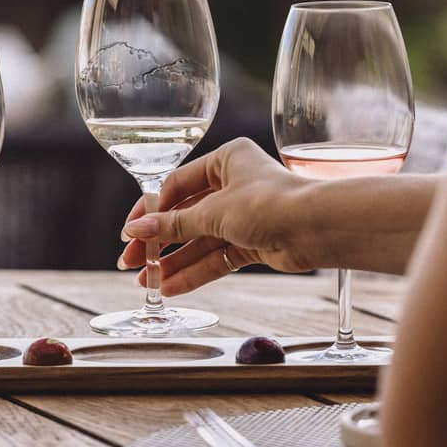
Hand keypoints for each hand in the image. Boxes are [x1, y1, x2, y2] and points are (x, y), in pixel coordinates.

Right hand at [118, 137, 315, 295]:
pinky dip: (196, 272)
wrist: (316, 228)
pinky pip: (217, 258)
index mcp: (225, 160)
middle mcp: (234, 185)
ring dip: (175, 262)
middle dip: (159, 242)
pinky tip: (171, 287)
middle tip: (133, 262)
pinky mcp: (253, 242)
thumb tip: (136, 230)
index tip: (130, 233)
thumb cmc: (270, 203)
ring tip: (147, 283)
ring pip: (201, 241)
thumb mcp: (213, 211)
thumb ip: (173, 224)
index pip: (176, 185)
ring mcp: (244, 216)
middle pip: (186, 216)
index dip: (151, 211)